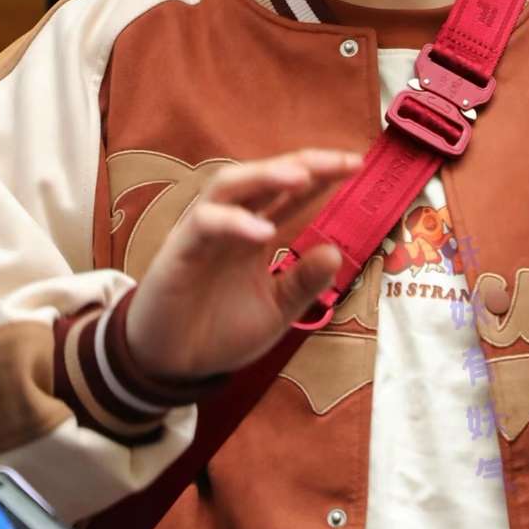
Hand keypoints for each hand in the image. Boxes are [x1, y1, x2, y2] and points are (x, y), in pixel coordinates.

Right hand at [124, 148, 361, 380]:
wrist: (172, 367)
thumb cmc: (218, 333)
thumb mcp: (275, 311)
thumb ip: (303, 283)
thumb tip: (335, 251)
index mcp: (254, 234)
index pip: (290, 195)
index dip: (321, 177)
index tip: (356, 166)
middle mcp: (230, 224)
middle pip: (265, 177)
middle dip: (304, 164)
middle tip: (343, 161)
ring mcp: (202, 233)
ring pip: (230, 185)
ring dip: (266, 176)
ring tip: (303, 176)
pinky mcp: (179, 250)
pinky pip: (204, 223)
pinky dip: (234, 222)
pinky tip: (263, 231)